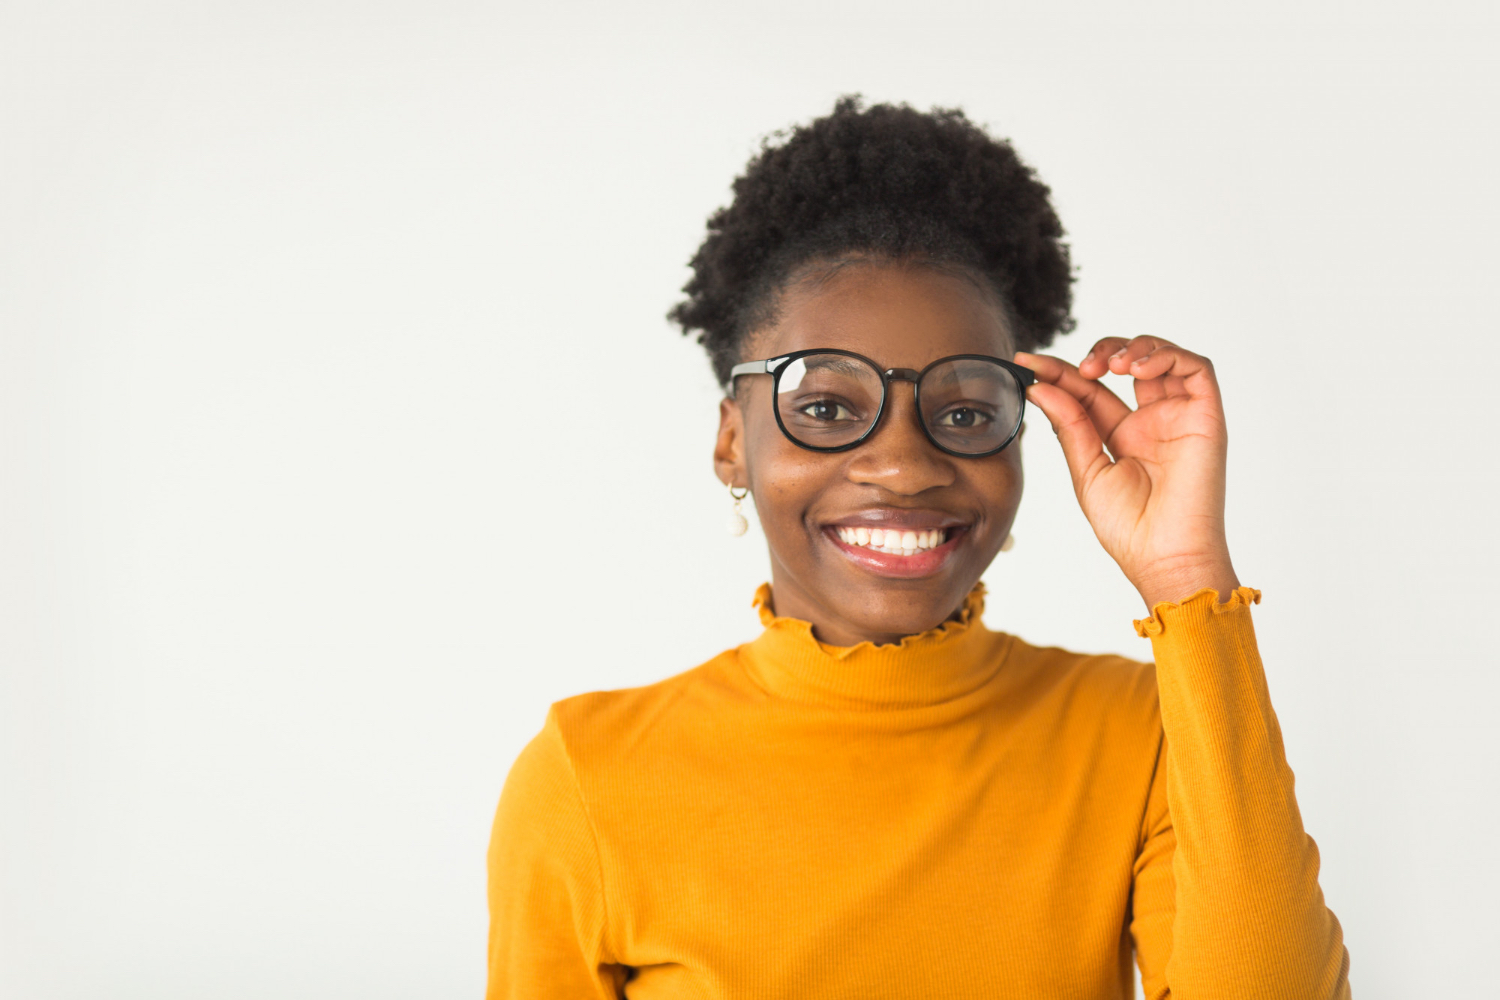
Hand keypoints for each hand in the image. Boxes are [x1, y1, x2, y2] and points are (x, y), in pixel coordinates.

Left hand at [1015, 337, 1239, 610]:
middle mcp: (1151, 421)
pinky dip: (1167, 356)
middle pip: (1125, 364)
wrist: (1164, 556)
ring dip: (1134, 347)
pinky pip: (1197, 370)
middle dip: (1100, 352)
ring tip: (1109, 366)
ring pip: (1162, 358)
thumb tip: (1040, 387)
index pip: (1090, 390)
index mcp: (1121, 435)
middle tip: (1079, 368)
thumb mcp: (1087, 471)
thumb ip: (1069, 426)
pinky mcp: (1206, 417)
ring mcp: (1179, 417)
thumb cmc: (1129, 527)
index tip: (1028, 363)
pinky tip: (1137, 369)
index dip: (1060, 371)